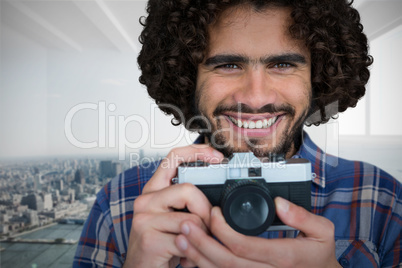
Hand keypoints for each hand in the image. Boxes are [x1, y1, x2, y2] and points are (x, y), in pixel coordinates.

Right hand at [123, 145, 223, 267]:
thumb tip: (216, 198)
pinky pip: (187, 239)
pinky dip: (194, 251)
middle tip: (206, 226)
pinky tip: (185, 256)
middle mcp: (145, 200)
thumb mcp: (172, 218)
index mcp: (153, 191)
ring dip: (201, 234)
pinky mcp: (149, 239)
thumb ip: (187, 203)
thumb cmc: (160, 244)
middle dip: (205, 210)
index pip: (173, 158)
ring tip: (193, 243)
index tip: (216, 156)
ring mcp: (144, 219)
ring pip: (191, 217)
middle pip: (187, 189)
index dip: (196, 152)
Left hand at [175, 197, 340, 267]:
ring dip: (198, 257)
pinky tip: (192, 255)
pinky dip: (206, 267)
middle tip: (184, 225)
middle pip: (225, 261)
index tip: (212, 212)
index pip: (243, 245)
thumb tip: (280, 203)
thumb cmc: (319, 257)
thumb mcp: (323, 233)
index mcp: (282, 256)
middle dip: (201, 243)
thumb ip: (303, 217)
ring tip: (181, 238)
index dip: (222, 229)